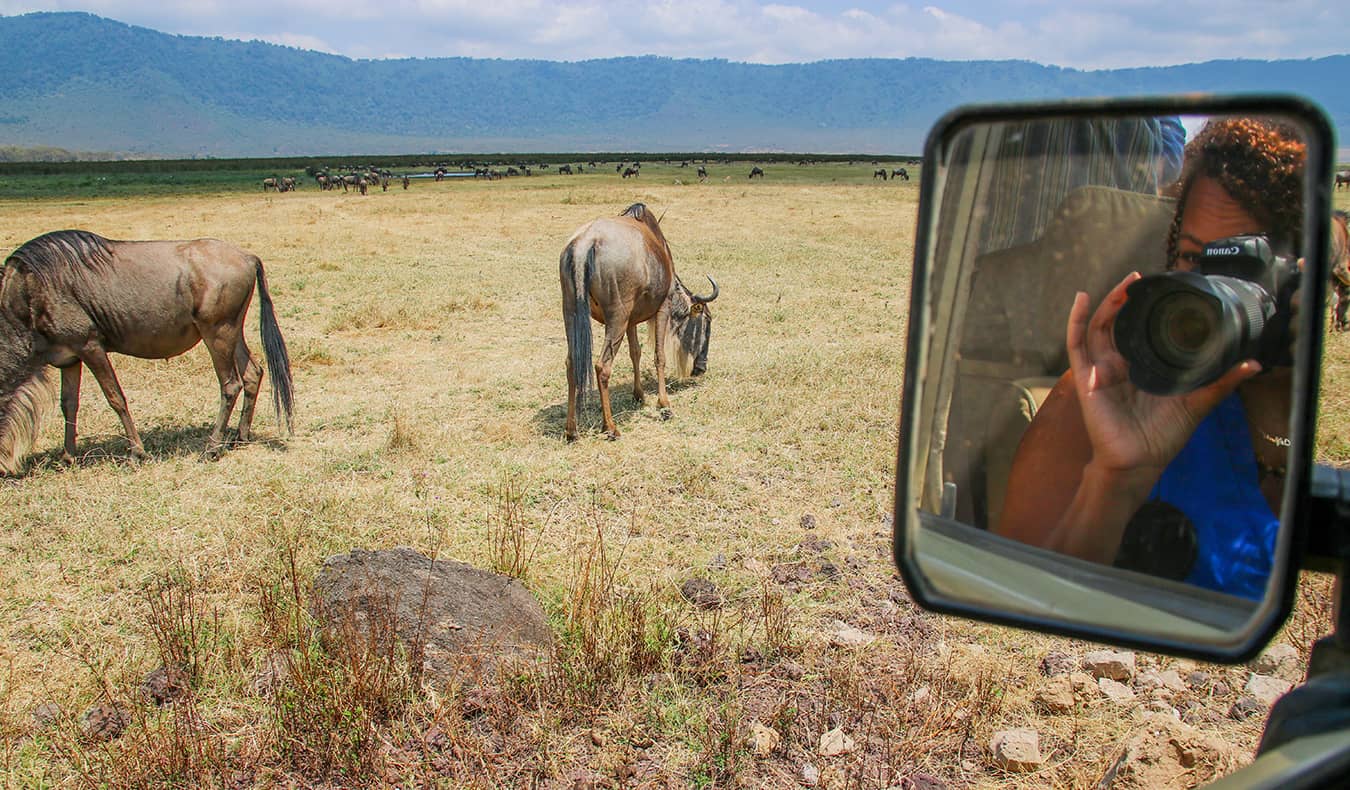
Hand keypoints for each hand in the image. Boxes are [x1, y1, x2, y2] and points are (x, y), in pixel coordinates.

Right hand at [1066, 272, 1261, 474]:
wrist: (1138, 462)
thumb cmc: (1163, 437)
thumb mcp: (1197, 403)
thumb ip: (1220, 382)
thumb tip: (1253, 364)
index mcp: (1143, 368)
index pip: (1141, 331)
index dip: (1148, 309)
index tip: (1163, 289)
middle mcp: (1120, 365)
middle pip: (1119, 323)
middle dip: (1127, 299)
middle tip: (1142, 279)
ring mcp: (1101, 369)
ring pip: (1100, 326)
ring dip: (1110, 302)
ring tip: (1126, 283)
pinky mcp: (1086, 377)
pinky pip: (1076, 344)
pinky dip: (1075, 319)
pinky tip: (1081, 297)